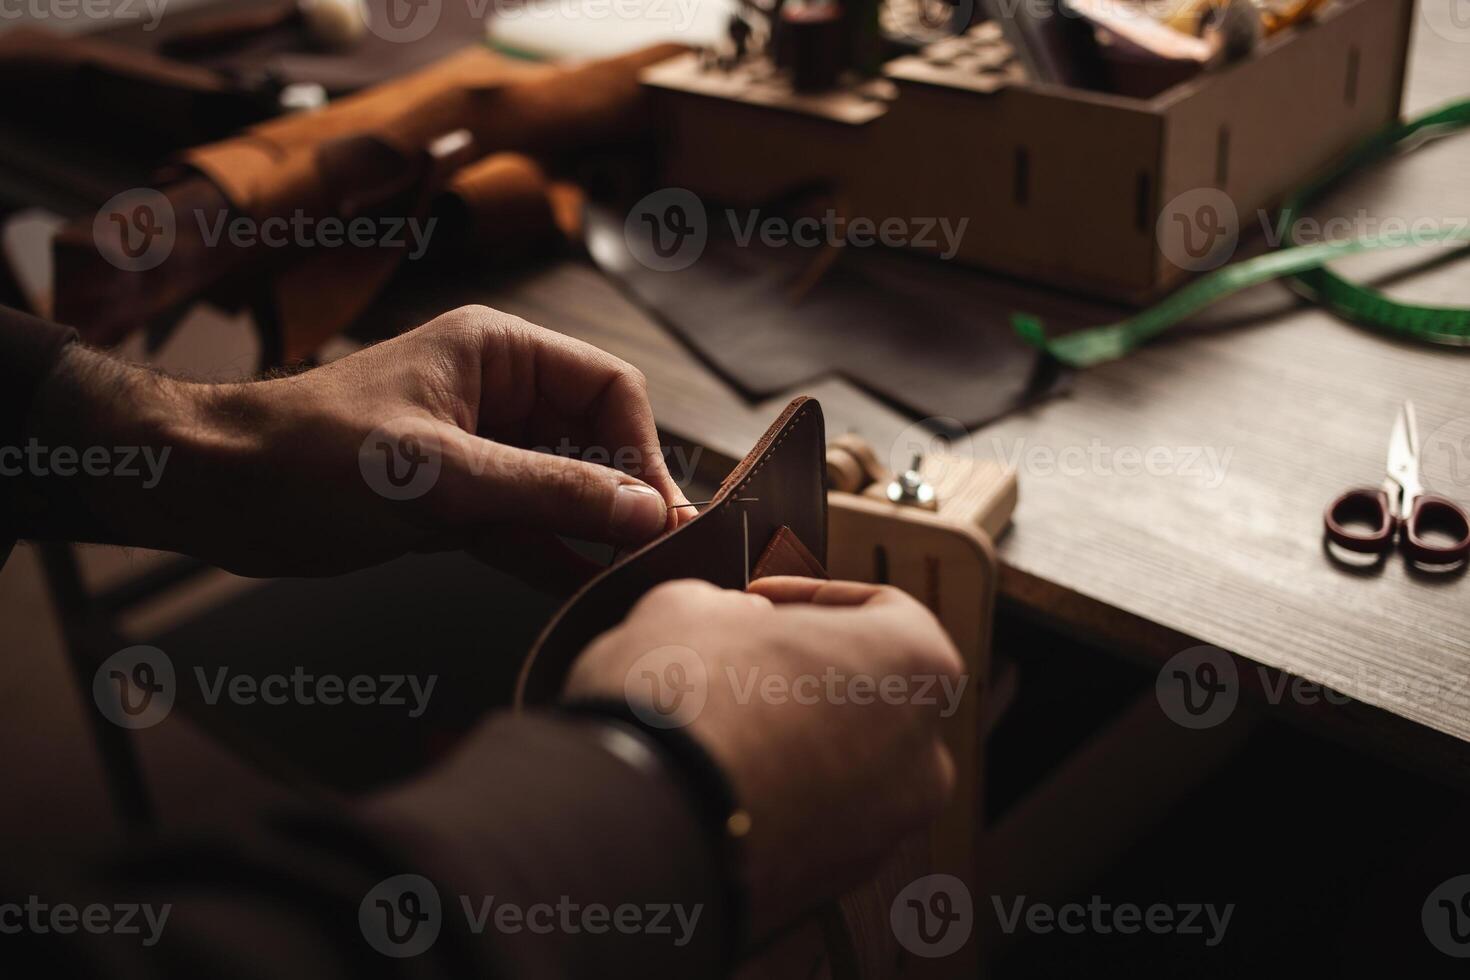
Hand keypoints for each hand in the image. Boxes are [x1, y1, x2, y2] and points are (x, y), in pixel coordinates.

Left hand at [24, 305, 690, 578]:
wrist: (213, 490)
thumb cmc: (308, 455)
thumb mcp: (439, 475)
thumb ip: (549, 491)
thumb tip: (645, 512)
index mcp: (497, 353)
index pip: (609, 388)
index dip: (644, 450)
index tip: (660, 514)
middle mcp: (496, 395)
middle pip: (594, 441)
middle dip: (626, 495)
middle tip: (658, 554)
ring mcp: (476, 451)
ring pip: (563, 489)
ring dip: (594, 532)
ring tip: (634, 578)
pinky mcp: (454, 503)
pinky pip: (524, 528)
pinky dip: (552, 556)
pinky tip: (584, 588)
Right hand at [563, 576, 962, 938]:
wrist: (638, 830)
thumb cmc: (681, 700)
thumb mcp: (689, 607)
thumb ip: (732, 607)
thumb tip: (735, 624)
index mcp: (918, 667)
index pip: (884, 610)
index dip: (810, 595)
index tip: (758, 599)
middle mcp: (921, 758)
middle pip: (867, 697)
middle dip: (802, 677)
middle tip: (734, 662)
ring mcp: (882, 835)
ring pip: (839, 768)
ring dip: (785, 742)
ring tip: (710, 726)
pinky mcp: (830, 890)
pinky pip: (805, 826)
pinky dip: (768, 803)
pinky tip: (706, 783)